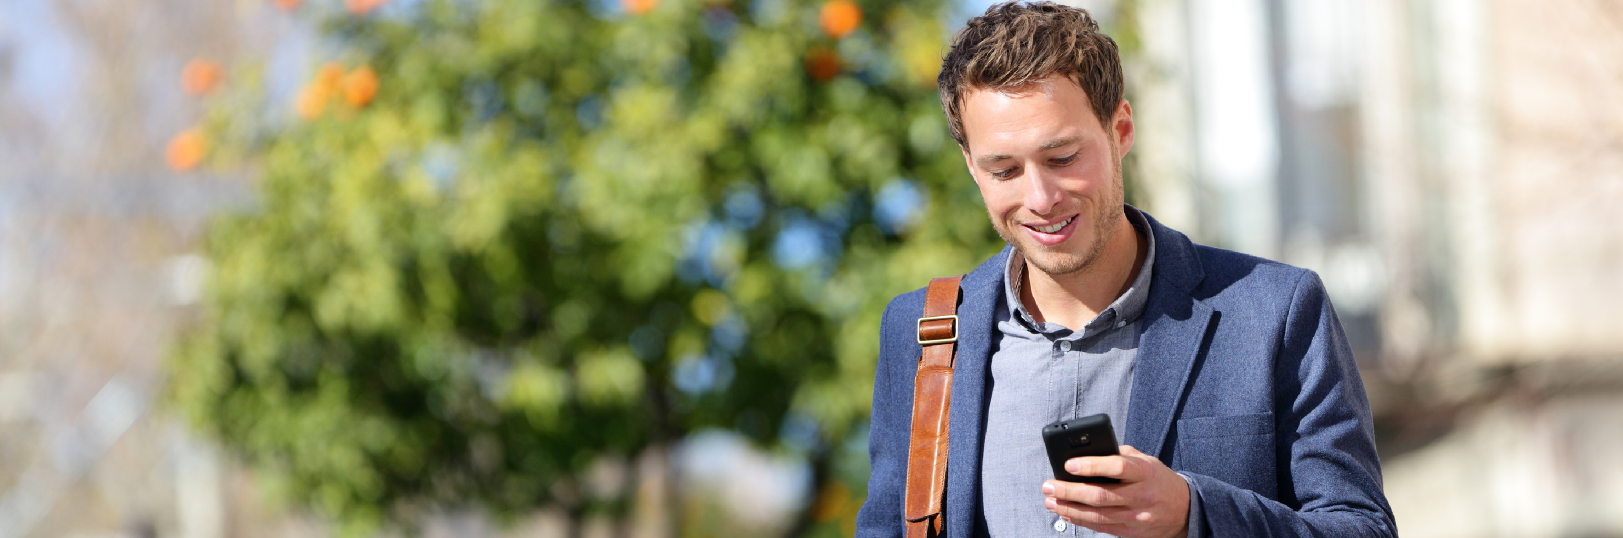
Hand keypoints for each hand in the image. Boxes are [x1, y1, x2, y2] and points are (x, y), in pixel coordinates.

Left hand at [1041, 445, 1189, 537]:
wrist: (1184, 509)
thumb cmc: (1157, 479)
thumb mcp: (1145, 460)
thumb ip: (1119, 455)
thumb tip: (1086, 453)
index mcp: (1145, 472)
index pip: (1116, 467)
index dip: (1090, 466)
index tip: (1068, 464)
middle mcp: (1142, 495)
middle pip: (1100, 495)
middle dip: (1069, 491)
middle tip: (1048, 486)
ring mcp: (1137, 517)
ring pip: (1097, 515)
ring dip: (1069, 508)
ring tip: (1050, 501)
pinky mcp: (1131, 532)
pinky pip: (1101, 527)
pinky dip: (1080, 520)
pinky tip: (1066, 513)